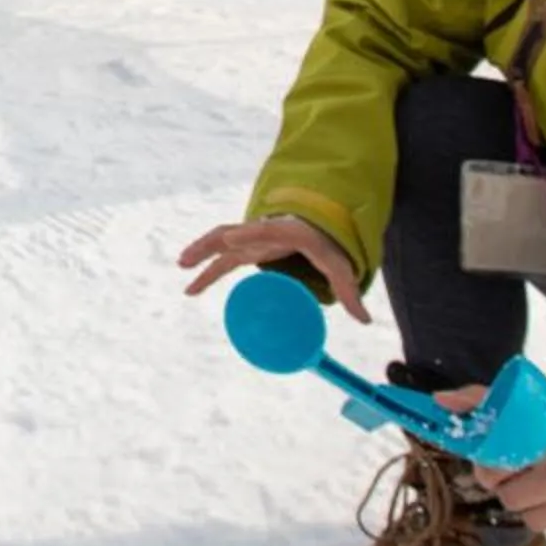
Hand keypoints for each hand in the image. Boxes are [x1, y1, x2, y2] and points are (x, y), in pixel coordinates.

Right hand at [174, 215, 368, 320]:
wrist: (316, 224)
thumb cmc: (326, 242)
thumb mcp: (339, 263)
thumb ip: (349, 289)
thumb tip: (364, 320)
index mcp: (285, 230)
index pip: (266, 229)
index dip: (250, 233)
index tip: (232, 240)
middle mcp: (262, 232)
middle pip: (230, 234)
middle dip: (209, 246)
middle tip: (187, 262)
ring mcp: (252, 239)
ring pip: (219, 242)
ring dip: (200, 253)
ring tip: (181, 269)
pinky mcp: (247, 248)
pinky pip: (222, 254)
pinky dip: (207, 266)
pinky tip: (192, 284)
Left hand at [439, 386, 545, 545]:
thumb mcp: (533, 403)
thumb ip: (485, 400)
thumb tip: (440, 401)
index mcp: (544, 442)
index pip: (491, 469)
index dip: (491, 466)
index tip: (503, 457)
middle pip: (509, 500)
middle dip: (514, 486)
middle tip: (533, 470)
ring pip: (534, 522)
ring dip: (539, 505)